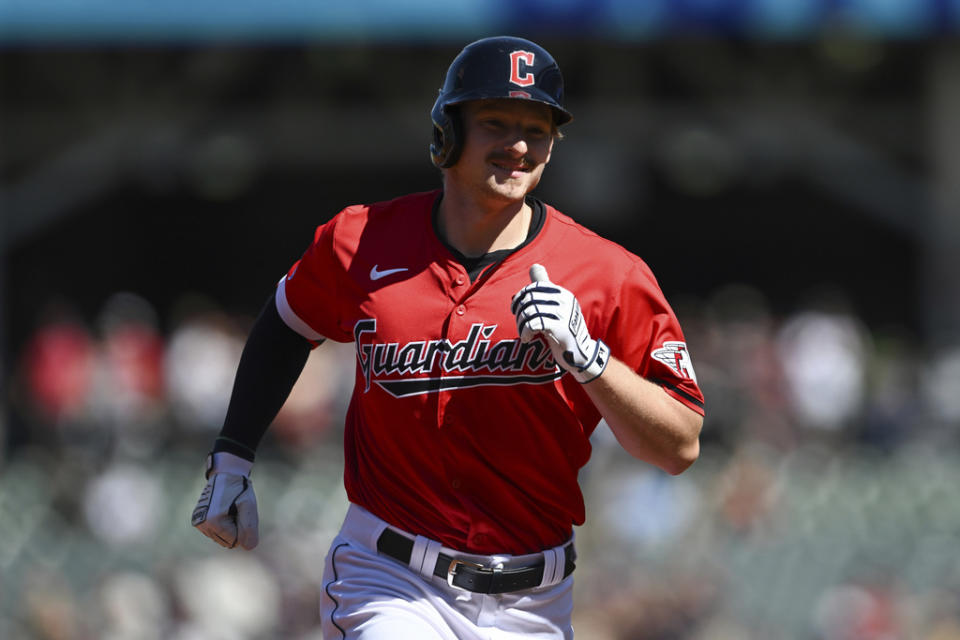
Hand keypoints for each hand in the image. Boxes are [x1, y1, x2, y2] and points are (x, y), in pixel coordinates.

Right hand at [191, 452, 258, 549]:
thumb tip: (249, 548)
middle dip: (235, 529)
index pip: (234, 540)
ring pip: (221, 538)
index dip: (242, 528)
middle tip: (235, 510)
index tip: (240, 511)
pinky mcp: (197, 521)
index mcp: (214, 521)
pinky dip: (222, 525)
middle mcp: (202, 524)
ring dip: (229, 527)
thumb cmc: (239, 489)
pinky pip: (215, 532)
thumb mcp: (249, 505)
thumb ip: (249, 527)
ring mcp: (198, 523)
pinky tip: (223, 510)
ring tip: (229, 509)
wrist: (225, 474)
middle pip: (227, 541)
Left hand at [511, 264, 609, 382]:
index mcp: (562, 294)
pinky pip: (533, 324)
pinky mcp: (560, 328)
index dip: (520, 297)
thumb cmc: (564, 329)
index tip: (515, 310)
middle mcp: (564, 300)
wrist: (580, 353)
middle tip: (520, 325)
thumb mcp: (556, 306)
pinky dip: (525, 331)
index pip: (534, 287)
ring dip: (521, 324)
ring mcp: (564, 314)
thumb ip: (544, 288)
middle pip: (530, 299)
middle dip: (519, 312)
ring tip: (524, 334)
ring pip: (530, 312)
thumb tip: (535, 266)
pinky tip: (526, 338)